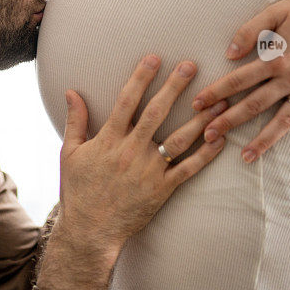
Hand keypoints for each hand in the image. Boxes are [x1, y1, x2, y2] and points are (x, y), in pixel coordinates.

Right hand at [36, 55, 227, 289]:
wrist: (89, 231)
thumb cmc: (78, 191)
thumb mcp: (69, 153)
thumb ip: (76, 121)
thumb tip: (71, 91)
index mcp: (108, 140)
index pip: (126, 101)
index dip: (140, 77)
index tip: (154, 57)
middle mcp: (130, 151)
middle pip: (156, 113)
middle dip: (175, 87)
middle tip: (191, 65)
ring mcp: (148, 171)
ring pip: (179, 139)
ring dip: (200, 118)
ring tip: (218, 100)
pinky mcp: (162, 189)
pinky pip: (188, 169)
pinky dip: (206, 155)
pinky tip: (220, 138)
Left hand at [192, 0, 289, 168]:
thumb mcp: (273, 12)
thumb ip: (249, 31)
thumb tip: (229, 53)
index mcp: (275, 59)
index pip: (238, 80)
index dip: (215, 92)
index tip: (197, 104)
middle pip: (254, 105)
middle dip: (229, 121)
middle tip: (208, 136)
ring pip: (284, 122)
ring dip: (264, 141)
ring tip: (246, 157)